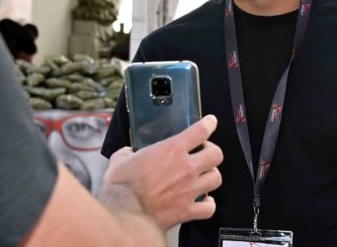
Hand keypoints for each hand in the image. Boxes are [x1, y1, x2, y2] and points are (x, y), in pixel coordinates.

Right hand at [100, 115, 222, 229]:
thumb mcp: (120, 159)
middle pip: (216, 154)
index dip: (209, 124)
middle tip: (204, 153)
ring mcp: (189, 190)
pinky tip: (204, 201)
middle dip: (212, 151)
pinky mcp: (187, 210)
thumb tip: (127, 153)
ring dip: (211, 175)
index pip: (200, 131)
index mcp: (171, 150)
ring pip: (216, 178)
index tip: (211, 122)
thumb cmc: (122, 186)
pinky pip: (209, 208)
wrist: (126, 214)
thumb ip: (127, 153)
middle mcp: (186, 168)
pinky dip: (208, 204)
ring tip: (203, 176)